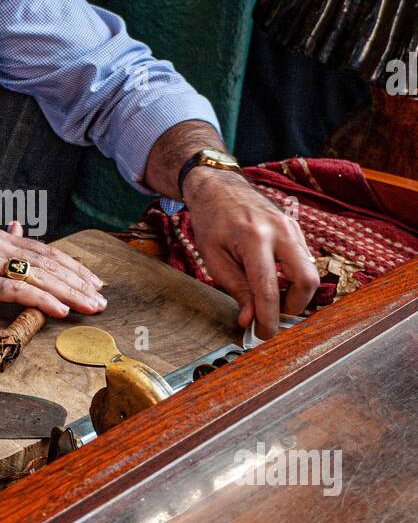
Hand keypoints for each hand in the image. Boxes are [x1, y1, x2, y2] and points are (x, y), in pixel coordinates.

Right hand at [0, 220, 106, 317]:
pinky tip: (60, 310)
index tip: (95, 282)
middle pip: (49, 263)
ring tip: (91, 307)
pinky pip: (13, 292)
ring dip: (70, 293)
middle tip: (103, 300)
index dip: (74, 267)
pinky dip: (41, 300)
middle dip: (80, 282)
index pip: (46, 251)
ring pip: (38, 276)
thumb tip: (17, 229)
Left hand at [182, 169, 318, 337]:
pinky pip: (304, 260)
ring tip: (269, 299)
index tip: (264, 335)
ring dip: (294, 293)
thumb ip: (235, 289)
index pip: (268, 289)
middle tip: (272, 315)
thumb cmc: (212, 221)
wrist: (219, 187)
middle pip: (306, 281)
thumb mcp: (213, 258)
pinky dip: (293, 277)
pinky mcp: (296, 229)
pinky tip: (273, 281)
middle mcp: (280, 231)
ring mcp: (292, 228)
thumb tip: (250, 320)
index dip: (268, 319)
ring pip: (310, 272)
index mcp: (254, 238)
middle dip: (293, 306)